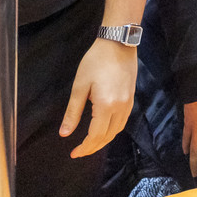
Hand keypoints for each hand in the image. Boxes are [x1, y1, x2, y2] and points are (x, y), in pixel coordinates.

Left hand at [61, 38, 139, 157]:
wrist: (118, 43)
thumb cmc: (95, 61)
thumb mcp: (80, 86)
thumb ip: (73, 112)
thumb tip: (64, 134)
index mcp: (106, 105)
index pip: (95, 135)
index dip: (85, 147)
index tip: (73, 153)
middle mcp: (120, 107)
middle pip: (108, 136)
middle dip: (93, 147)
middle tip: (79, 152)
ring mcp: (128, 103)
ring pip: (117, 130)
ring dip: (104, 140)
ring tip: (90, 144)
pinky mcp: (131, 98)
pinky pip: (122, 121)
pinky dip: (113, 130)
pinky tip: (104, 129)